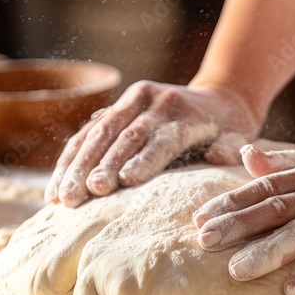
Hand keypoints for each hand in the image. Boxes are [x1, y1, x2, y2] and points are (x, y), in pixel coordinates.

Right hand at [45, 81, 260, 206]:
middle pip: (123, 136)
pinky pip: (87, 134)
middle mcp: (154, 101)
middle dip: (100, 166)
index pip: (162, 137)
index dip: (143, 159)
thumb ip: (232, 147)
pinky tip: (55, 189)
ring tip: (62, 197)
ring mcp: (132, 101)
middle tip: (84, 195)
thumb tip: (224, 155)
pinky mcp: (117, 107)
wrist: (220, 97)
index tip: (124, 182)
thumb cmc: (229, 128)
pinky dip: (69, 161)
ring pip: (97, 133)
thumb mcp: (239, 136)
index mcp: (184, 111)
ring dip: (76, 166)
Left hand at [191, 145, 294, 294]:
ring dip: (269, 252)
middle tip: (202, 242)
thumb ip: (285, 165)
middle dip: (237, 225)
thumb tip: (244, 156)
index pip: (265, 187)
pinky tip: (291, 291)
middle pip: (277, 207)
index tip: (198, 219)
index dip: (231, 203)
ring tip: (236, 271)